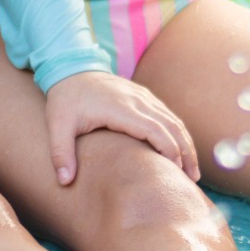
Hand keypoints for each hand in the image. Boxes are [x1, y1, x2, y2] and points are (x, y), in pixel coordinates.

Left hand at [45, 72, 199, 185]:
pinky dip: (178, 133)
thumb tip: (64, 181)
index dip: (169, 150)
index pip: (154, 129)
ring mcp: (142, 96)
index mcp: (121, 108)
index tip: (176, 172)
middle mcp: (137, 100)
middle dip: (185, 152)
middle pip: (172, 126)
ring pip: (174, 120)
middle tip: (192, 179)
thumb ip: (60, 153)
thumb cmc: (65, 99)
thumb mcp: (57, 125)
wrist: (70, 69)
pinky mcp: (143, 96)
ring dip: (186, 144)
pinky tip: (181, 150)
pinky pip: (167, 114)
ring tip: (192, 171)